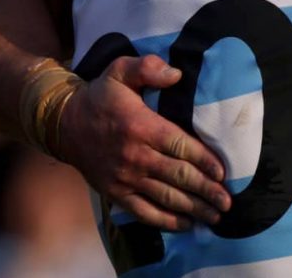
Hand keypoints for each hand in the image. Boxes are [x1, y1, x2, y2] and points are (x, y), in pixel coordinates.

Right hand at [57, 54, 230, 230]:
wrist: (64, 124)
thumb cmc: (100, 97)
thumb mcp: (120, 71)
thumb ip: (147, 68)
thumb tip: (176, 74)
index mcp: (141, 126)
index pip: (180, 146)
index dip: (204, 160)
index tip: (222, 172)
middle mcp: (135, 155)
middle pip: (178, 176)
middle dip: (206, 190)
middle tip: (227, 201)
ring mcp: (125, 178)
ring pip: (166, 197)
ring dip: (194, 208)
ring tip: (216, 215)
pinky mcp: (116, 193)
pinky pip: (144, 212)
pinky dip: (167, 221)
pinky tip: (186, 224)